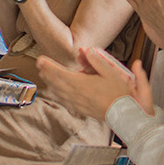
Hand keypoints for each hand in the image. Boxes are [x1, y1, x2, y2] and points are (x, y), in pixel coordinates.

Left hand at [37, 47, 152, 119]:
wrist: (123, 114)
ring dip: (50, 82)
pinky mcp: (81, 109)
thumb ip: (96, 60)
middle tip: (39, 65)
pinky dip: (57, 93)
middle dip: (46, 72)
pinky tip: (55, 91)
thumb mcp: (110, 72)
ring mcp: (77, 103)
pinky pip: (64, 100)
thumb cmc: (119, 93)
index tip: (40, 59)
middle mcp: (76, 94)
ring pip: (58, 92)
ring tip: (44, 75)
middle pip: (56, 82)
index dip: (48, 66)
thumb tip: (86, 50)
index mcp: (81, 84)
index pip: (59, 73)